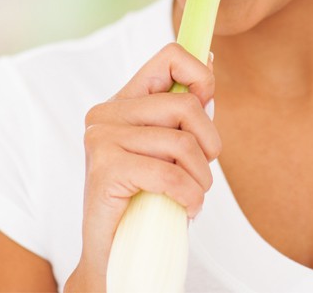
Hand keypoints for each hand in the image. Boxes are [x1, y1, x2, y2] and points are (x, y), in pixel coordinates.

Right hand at [65, 42, 220, 290]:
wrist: (115, 255)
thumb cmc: (147, 202)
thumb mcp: (171, 150)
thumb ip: (185, 112)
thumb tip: (211, 60)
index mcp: (123, 102)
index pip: (169, 57)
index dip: (200, 76)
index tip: (208, 104)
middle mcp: (106, 113)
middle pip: (186, 105)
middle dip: (209, 144)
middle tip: (202, 174)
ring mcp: (101, 138)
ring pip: (183, 142)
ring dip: (201, 178)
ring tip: (192, 197)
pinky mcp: (105, 168)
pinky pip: (170, 174)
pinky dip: (190, 196)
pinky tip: (186, 209)